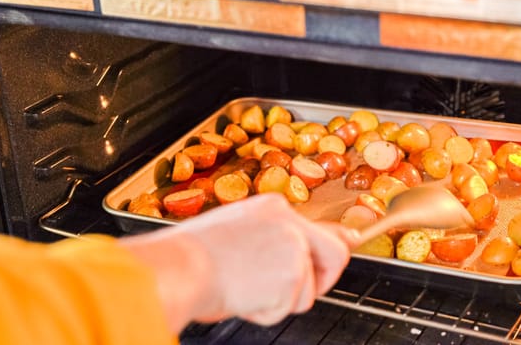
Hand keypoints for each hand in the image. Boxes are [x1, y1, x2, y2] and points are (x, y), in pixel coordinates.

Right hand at [120, 193, 357, 331]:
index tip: (341, 252)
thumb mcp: (237, 232)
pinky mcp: (292, 276)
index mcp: (273, 209)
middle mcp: (289, 223)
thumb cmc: (193, 254)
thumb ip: (272, 238)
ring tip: (244, 287)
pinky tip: (242, 295)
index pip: (318, 229)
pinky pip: (287, 308)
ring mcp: (294, 248)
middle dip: (323, 279)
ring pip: (306, 291)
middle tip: (294, 290)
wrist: (178, 266)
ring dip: (278, 300)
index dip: (325, 252)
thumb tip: (301, 250)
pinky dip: (265, 311)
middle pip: (336, 254)